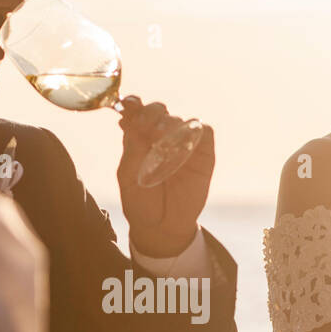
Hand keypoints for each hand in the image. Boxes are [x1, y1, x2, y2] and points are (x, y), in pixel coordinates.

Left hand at [116, 97, 214, 258]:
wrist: (162, 227)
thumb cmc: (141, 202)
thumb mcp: (128, 176)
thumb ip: (131, 148)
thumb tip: (126, 120)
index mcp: (140, 139)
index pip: (137, 112)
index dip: (134, 104)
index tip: (128, 104)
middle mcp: (162, 137)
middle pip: (160, 110)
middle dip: (151, 113)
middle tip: (145, 126)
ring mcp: (184, 144)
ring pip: (182, 119)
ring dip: (171, 125)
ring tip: (161, 142)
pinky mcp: (204, 154)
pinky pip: (204, 131)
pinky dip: (194, 132)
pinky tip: (182, 146)